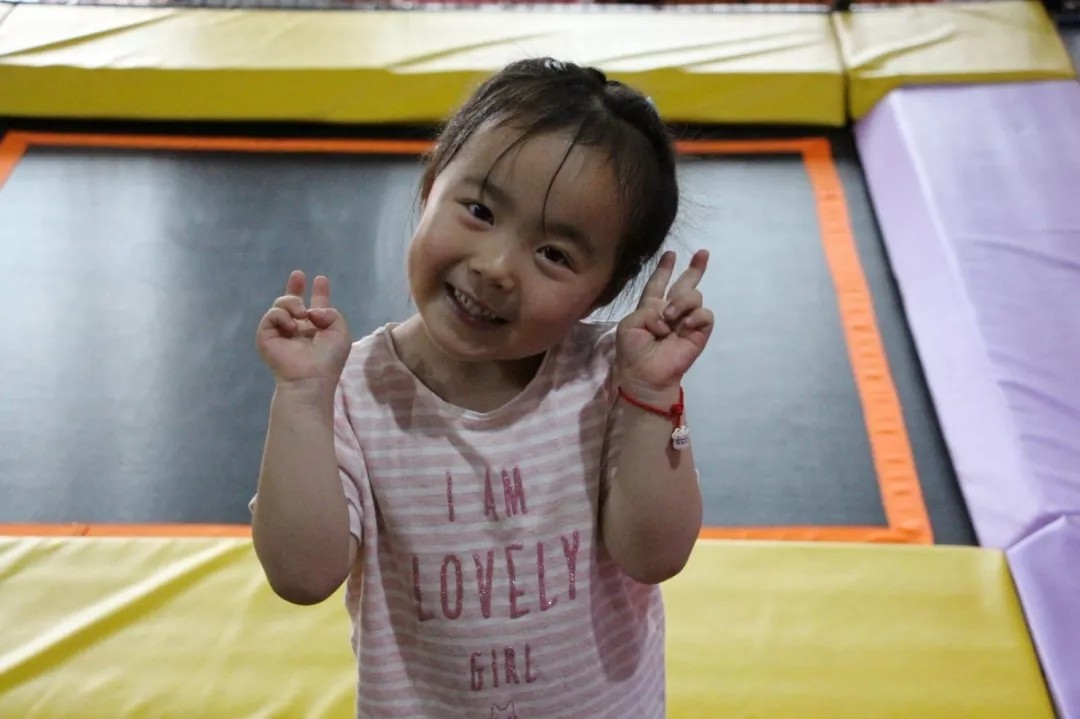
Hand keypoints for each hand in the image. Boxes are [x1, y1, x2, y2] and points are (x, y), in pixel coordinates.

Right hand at [256, 270, 351, 391]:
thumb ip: (331, 313)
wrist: (310, 375)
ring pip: (281, 304)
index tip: (320, 279)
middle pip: (292, 302)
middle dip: (294, 287)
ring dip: (293, 303)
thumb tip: (310, 311)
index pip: (316, 307)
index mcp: (317, 328)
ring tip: (302, 314)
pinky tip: (292, 327)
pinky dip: (283, 316)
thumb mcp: (340, 332)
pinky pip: (272, 314)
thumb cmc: (328, 358)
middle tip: (298, 274)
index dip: (319, 293)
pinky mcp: (266, 335)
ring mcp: (281, 331)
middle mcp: (299, 328)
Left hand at [615, 250, 712, 402]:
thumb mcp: (630, 324)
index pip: (657, 284)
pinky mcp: (699, 331)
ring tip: (670, 318)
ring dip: (681, 302)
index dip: (663, 269)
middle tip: (703, 253)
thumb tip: (670, 314)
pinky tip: (684, 326)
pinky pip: (704, 314)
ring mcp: (686, 320)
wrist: (647, 375)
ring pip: (693, 295)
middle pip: (684, 285)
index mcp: (651, 308)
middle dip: (695, 268)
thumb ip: (648, 309)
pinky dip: (694, 317)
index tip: (670, 253)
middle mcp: (670, 310)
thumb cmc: (633, 350)